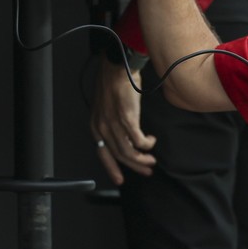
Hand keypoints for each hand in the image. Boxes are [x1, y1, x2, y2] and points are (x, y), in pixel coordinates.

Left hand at [91, 59, 156, 184]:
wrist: (117, 68)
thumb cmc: (113, 83)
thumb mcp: (106, 108)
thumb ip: (112, 124)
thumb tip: (125, 138)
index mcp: (95, 126)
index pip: (103, 154)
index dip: (112, 169)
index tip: (120, 180)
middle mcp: (102, 128)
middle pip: (119, 155)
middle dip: (134, 166)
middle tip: (146, 171)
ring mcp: (114, 124)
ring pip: (129, 151)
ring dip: (142, 158)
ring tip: (151, 159)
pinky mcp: (127, 119)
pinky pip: (139, 141)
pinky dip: (147, 144)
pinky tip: (151, 141)